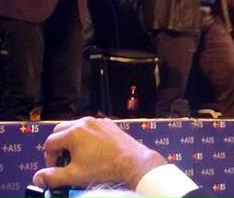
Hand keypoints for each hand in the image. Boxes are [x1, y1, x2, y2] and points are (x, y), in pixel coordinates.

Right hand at [33, 117, 165, 189]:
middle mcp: (85, 122)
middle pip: (60, 130)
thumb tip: (38, 177)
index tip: (57, 167)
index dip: (49, 157)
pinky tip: (93, 151)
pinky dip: (86, 136)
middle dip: (58, 145)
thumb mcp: (74, 176)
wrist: (130, 161)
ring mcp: (98, 121)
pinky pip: (90, 127)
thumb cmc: (103, 168)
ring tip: (78, 156)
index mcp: (74, 133)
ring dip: (71, 140)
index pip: (49, 142)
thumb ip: (52, 177)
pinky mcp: (108, 124)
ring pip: (75, 127)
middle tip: (64, 160)